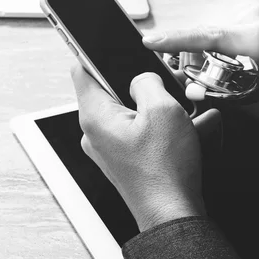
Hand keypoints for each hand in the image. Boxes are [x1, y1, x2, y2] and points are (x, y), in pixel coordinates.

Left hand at [71, 64, 220, 231]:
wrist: (171, 213)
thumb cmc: (163, 170)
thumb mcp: (163, 111)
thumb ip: (147, 82)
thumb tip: (141, 78)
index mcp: (94, 116)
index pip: (81, 71)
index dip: (94, 53)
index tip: (106, 45)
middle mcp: (93, 131)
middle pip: (108, 91)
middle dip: (135, 85)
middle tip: (159, 88)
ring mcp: (104, 146)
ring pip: (124, 112)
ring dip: (150, 107)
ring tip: (176, 114)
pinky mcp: (119, 158)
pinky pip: (133, 131)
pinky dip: (153, 126)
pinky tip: (178, 131)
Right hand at [143, 3, 258, 120]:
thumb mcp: (256, 102)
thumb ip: (217, 92)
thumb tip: (191, 88)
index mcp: (258, 37)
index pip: (205, 35)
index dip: (173, 39)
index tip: (150, 41)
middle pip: (215, 35)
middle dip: (207, 57)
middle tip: (215, 77)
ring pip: (229, 32)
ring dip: (228, 53)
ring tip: (248, 73)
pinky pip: (242, 28)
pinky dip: (240, 46)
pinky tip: (251, 63)